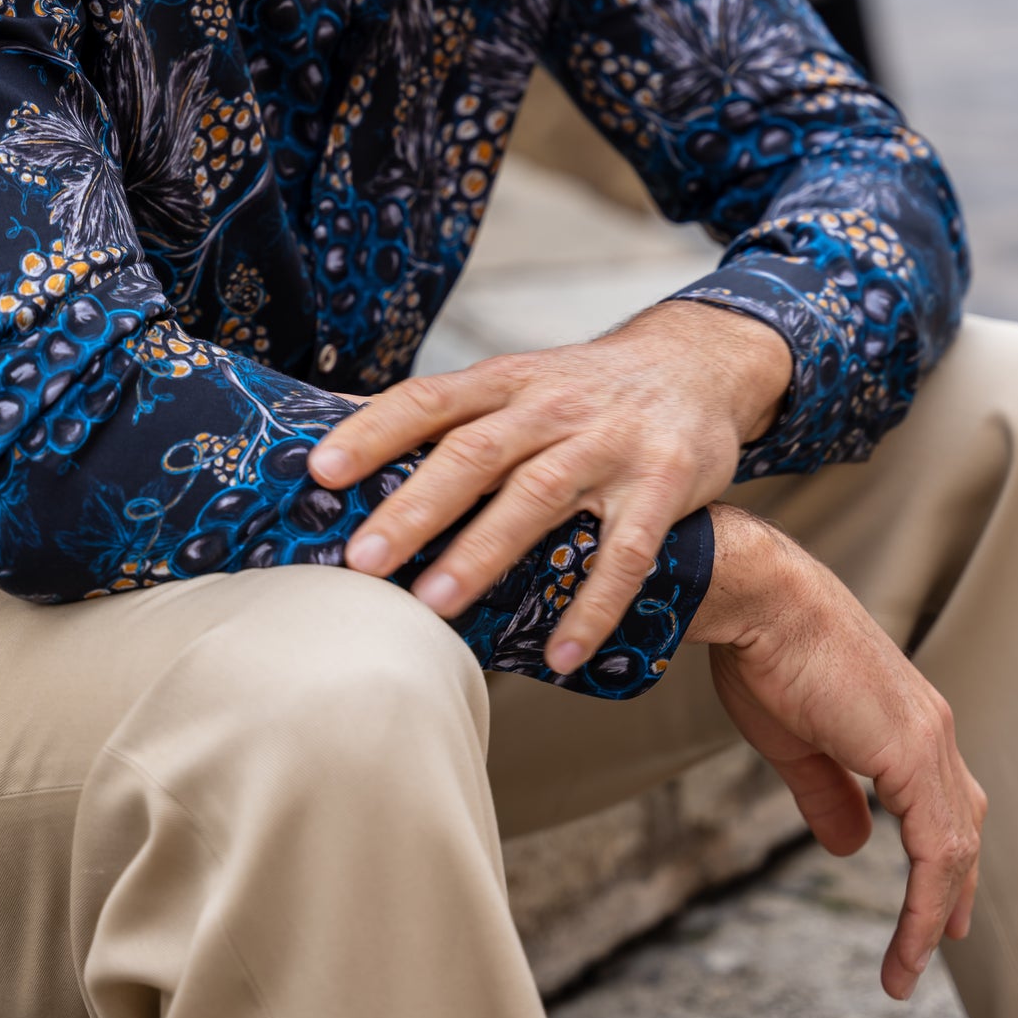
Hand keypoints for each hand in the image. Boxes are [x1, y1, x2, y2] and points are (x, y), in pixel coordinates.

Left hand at [307, 302, 790, 673]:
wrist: (696, 363)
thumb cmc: (582, 387)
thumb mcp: (517, 379)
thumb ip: (443, 411)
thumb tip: (332, 428)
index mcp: (507, 380)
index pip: (429, 399)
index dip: (373, 432)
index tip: (321, 472)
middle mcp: (554, 406)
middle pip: (476, 454)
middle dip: (416, 508)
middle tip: (363, 561)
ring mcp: (610, 445)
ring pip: (539, 497)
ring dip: (484, 553)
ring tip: (435, 607)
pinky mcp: (662, 486)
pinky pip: (625, 553)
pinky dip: (593, 606)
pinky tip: (560, 653)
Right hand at [690, 504, 986, 1000]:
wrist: (759, 600)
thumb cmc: (764, 652)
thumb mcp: (795, 740)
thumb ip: (828, 794)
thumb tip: (852, 847)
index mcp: (904, 717)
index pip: (943, 798)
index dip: (944, 855)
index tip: (938, 904)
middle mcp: (929, 726)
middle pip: (962, 823)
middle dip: (955, 888)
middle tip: (944, 939)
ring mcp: (928, 738)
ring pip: (954, 846)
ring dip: (935, 911)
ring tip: (910, 967)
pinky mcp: (913, 752)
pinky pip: (936, 850)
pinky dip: (926, 904)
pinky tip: (911, 943)